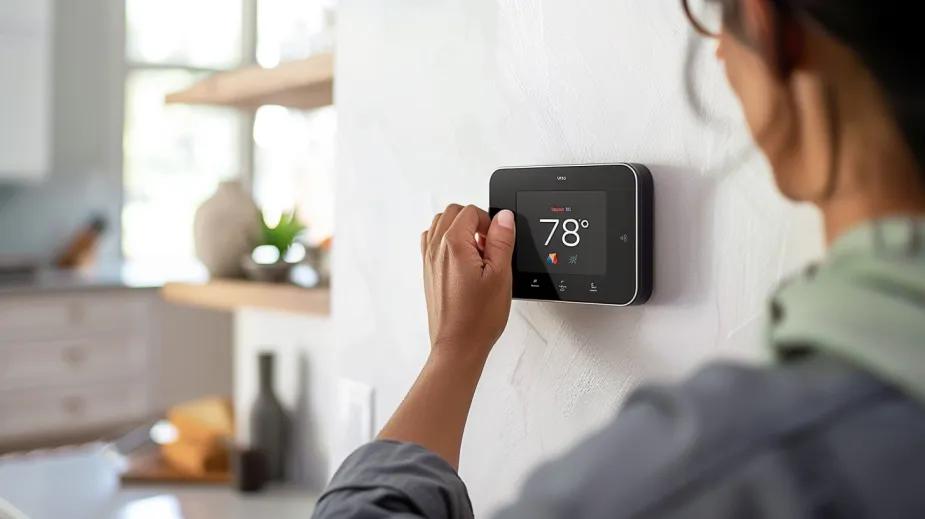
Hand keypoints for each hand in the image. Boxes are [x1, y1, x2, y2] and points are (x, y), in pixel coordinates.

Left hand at [421, 204, 515, 360]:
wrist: (458, 345)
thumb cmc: (478, 318)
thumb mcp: (501, 274)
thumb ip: (501, 240)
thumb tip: (503, 218)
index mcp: (453, 244)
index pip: (470, 211)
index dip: (489, 222)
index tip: (497, 242)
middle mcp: (436, 249)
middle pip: (452, 212)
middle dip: (473, 221)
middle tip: (489, 245)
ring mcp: (429, 261)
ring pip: (440, 225)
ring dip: (459, 229)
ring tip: (477, 253)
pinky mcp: (428, 273)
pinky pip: (432, 242)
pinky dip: (446, 242)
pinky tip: (462, 260)